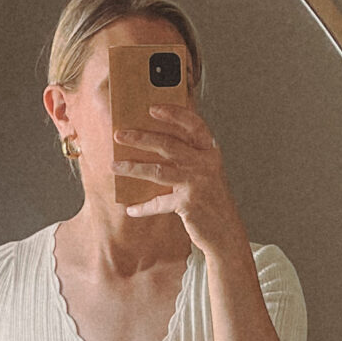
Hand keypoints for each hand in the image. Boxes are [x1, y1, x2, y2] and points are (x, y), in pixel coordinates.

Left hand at [113, 103, 245, 257]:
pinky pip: (159, 203)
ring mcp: (197, 183)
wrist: (226, 232)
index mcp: (210, 152)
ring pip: (158, 170)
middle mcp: (205, 164)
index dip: (174, 113)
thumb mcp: (207, 174)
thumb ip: (189, 158)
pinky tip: (131, 209)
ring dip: (133, 167)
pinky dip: (144, 207)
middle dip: (140, 138)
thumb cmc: (213, 202)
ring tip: (115, 166)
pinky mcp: (188, 203)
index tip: (153, 108)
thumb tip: (155, 146)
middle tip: (119, 135)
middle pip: (168, 144)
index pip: (194, 125)